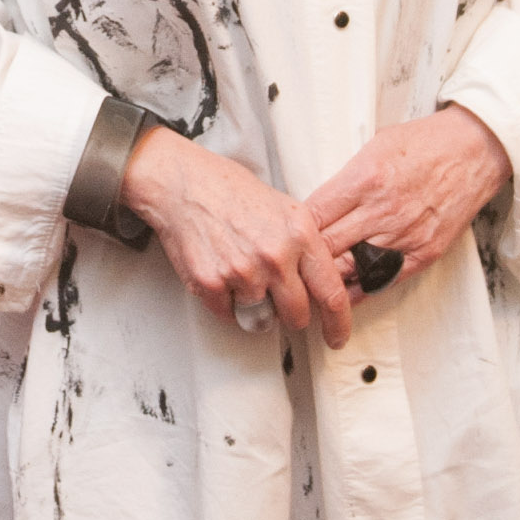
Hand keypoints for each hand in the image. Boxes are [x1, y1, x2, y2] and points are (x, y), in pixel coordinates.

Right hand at [120, 127, 356, 347]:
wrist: (181, 182)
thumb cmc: (228, 189)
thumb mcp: (283, 208)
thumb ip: (304, 246)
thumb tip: (317, 282)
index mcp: (300, 234)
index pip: (331, 292)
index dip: (337, 323)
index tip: (336, 336)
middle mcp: (276, 256)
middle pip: (297, 315)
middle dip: (290, 316)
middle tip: (279, 303)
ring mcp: (243, 272)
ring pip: (261, 318)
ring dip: (253, 306)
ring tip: (240, 272)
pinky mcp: (212, 283)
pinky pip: (228, 314)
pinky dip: (225, 302)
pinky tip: (221, 272)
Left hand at [300, 107, 511, 296]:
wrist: (476, 149)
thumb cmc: (426, 142)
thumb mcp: (374, 146)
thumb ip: (346, 179)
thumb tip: (317, 205)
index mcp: (365, 179)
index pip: (314, 215)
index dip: (294, 229)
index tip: (284, 236)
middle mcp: (383, 210)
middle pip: (328, 246)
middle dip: (305, 257)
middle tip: (288, 265)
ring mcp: (406, 234)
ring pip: (352, 268)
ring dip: (330, 276)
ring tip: (309, 283)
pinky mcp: (425, 251)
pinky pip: (385, 279)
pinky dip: (362, 287)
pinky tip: (346, 291)